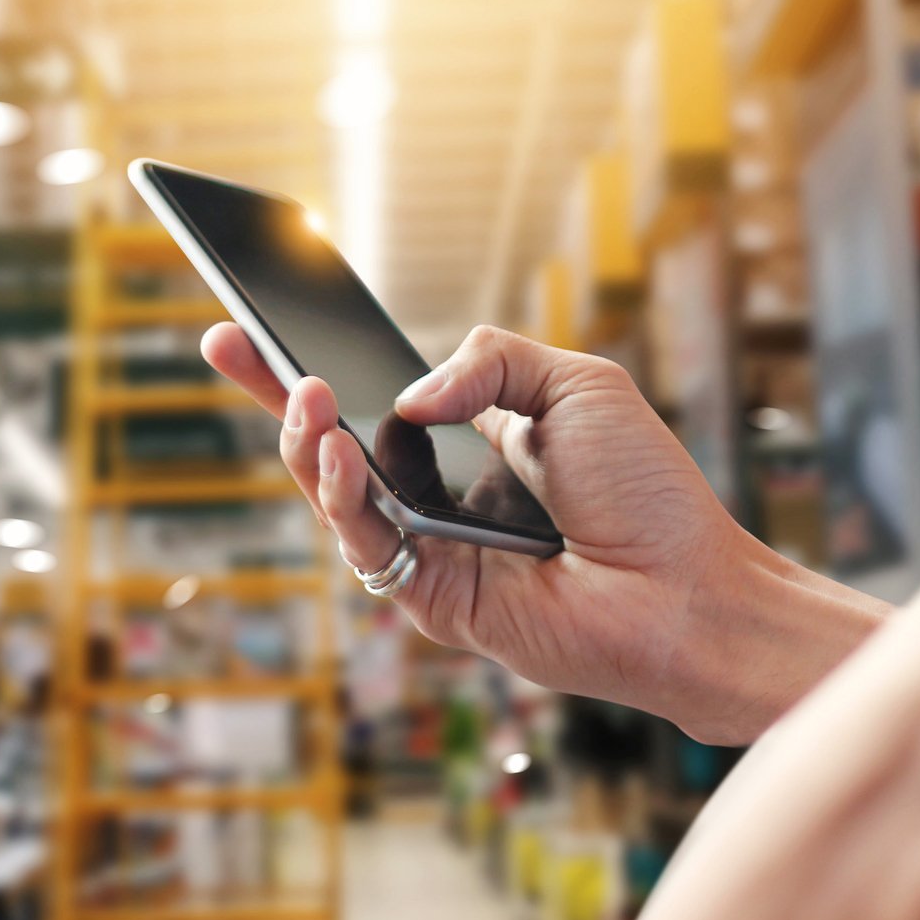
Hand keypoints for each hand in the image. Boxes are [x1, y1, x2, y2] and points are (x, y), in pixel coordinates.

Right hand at [202, 323, 887, 743]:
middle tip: (231, 343)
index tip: (261, 321)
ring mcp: (428, 548)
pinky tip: (341, 449)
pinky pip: (366, 544)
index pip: (374, 396)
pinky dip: (344, 495)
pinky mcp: (430, 598)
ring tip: (306, 394)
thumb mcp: (577, 385)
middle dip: (274, 394)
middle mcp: (438, 495)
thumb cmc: (648, 493)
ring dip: (308, 441)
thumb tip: (408, 394)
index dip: (314, 364)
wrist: (688, 588)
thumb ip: (492, 361)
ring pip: (334, 494)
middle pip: (332, 443)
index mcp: (469, 440)